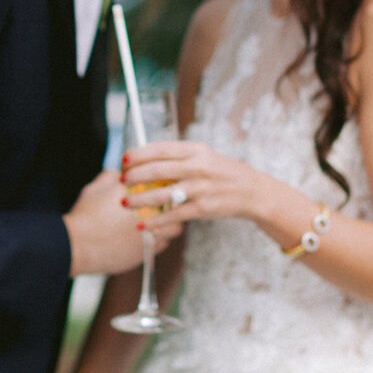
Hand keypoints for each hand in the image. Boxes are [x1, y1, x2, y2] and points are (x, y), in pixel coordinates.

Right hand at [64, 171, 181, 276]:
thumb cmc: (85, 216)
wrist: (79, 245)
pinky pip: (164, 243)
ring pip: (175, 226)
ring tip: (159, 221)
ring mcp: (152, 232)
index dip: (166, 182)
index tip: (163, 183)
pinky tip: (148, 236)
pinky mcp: (149, 250)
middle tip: (165, 202)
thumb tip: (118, 173)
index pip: (163, 181)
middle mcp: (150, 210)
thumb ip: (111, 176)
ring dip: (170, 222)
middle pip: (175, 203)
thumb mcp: (95, 188)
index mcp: (138, 191)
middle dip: (173, 202)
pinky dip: (159, 239)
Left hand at [121, 140, 272, 228]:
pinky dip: (155, 220)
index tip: (124, 160)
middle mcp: (197, 167)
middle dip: (134, 176)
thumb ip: (178, 156)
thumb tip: (146, 158)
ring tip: (124, 202)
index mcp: (195, 150)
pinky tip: (142, 224)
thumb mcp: (203, 155)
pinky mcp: (202, 208)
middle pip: (157, 170)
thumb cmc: (221, 171)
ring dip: (139, 199)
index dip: (138, 155)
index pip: (160, 149)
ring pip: (162, 194)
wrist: (250, 191)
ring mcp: (200, 188)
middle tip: (121, 181)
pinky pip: (173, 215)